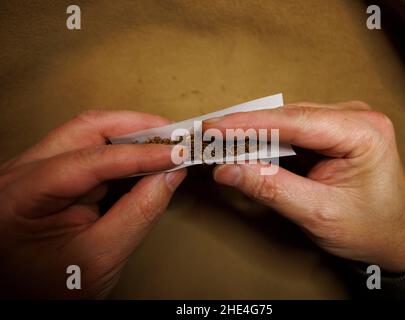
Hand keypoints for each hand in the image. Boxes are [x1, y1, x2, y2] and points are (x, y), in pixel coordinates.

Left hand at [0, 110, 185, 297]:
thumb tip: (170, 174)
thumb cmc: (52, 288)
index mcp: (20, 195)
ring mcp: (38, 170)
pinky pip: (94, 152)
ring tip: (167, 145)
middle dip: (137, 129)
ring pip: (91, 135)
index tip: (176, 152)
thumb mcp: (101, 256)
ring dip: (134, 138)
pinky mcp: (55, 175)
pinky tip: (148, 158)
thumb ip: (139, 212)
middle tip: (174, 136)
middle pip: (87, 130)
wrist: (28, 301)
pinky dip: (126, 153)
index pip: (89, 159)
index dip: (139, 153)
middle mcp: (23, 172)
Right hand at [205, 101, 404, 272]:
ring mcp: (343, 122)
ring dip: (253, 133)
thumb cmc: (369, 227)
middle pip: (288, 116)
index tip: (214, 127)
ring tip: (220, 142)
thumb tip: (229, 169)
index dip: (249, 123)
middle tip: (208, 136)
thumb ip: (271, 188)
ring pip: (286, 121)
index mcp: (363, 132)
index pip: (295, 120)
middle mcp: (355, 117)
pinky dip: (267, 141)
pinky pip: (292, 131)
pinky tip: (245, 147)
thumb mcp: (317, 212)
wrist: (394, 238)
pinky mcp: (332, 133)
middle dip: (246, 127)